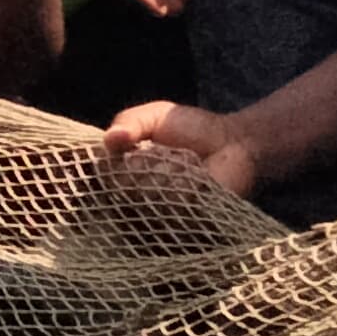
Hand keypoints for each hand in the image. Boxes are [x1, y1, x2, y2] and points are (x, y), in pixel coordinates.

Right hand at [103, 99, 259, 195]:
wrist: (234, 141)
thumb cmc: (192, 128)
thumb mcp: (154, 116)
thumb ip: (128, 122)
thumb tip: (109, 138)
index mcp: (124, 170)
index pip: (102, 172)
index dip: (112, 159)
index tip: (129, 143)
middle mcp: (136, 195)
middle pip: (120, 184)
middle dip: (144, 161)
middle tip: (165, 150)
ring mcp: (159, 210)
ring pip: (145, 193)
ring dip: (167, 170)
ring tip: (185, 161)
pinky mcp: (183, 220)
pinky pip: (172, 202)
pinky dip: (185, 183)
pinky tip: (198, 175)